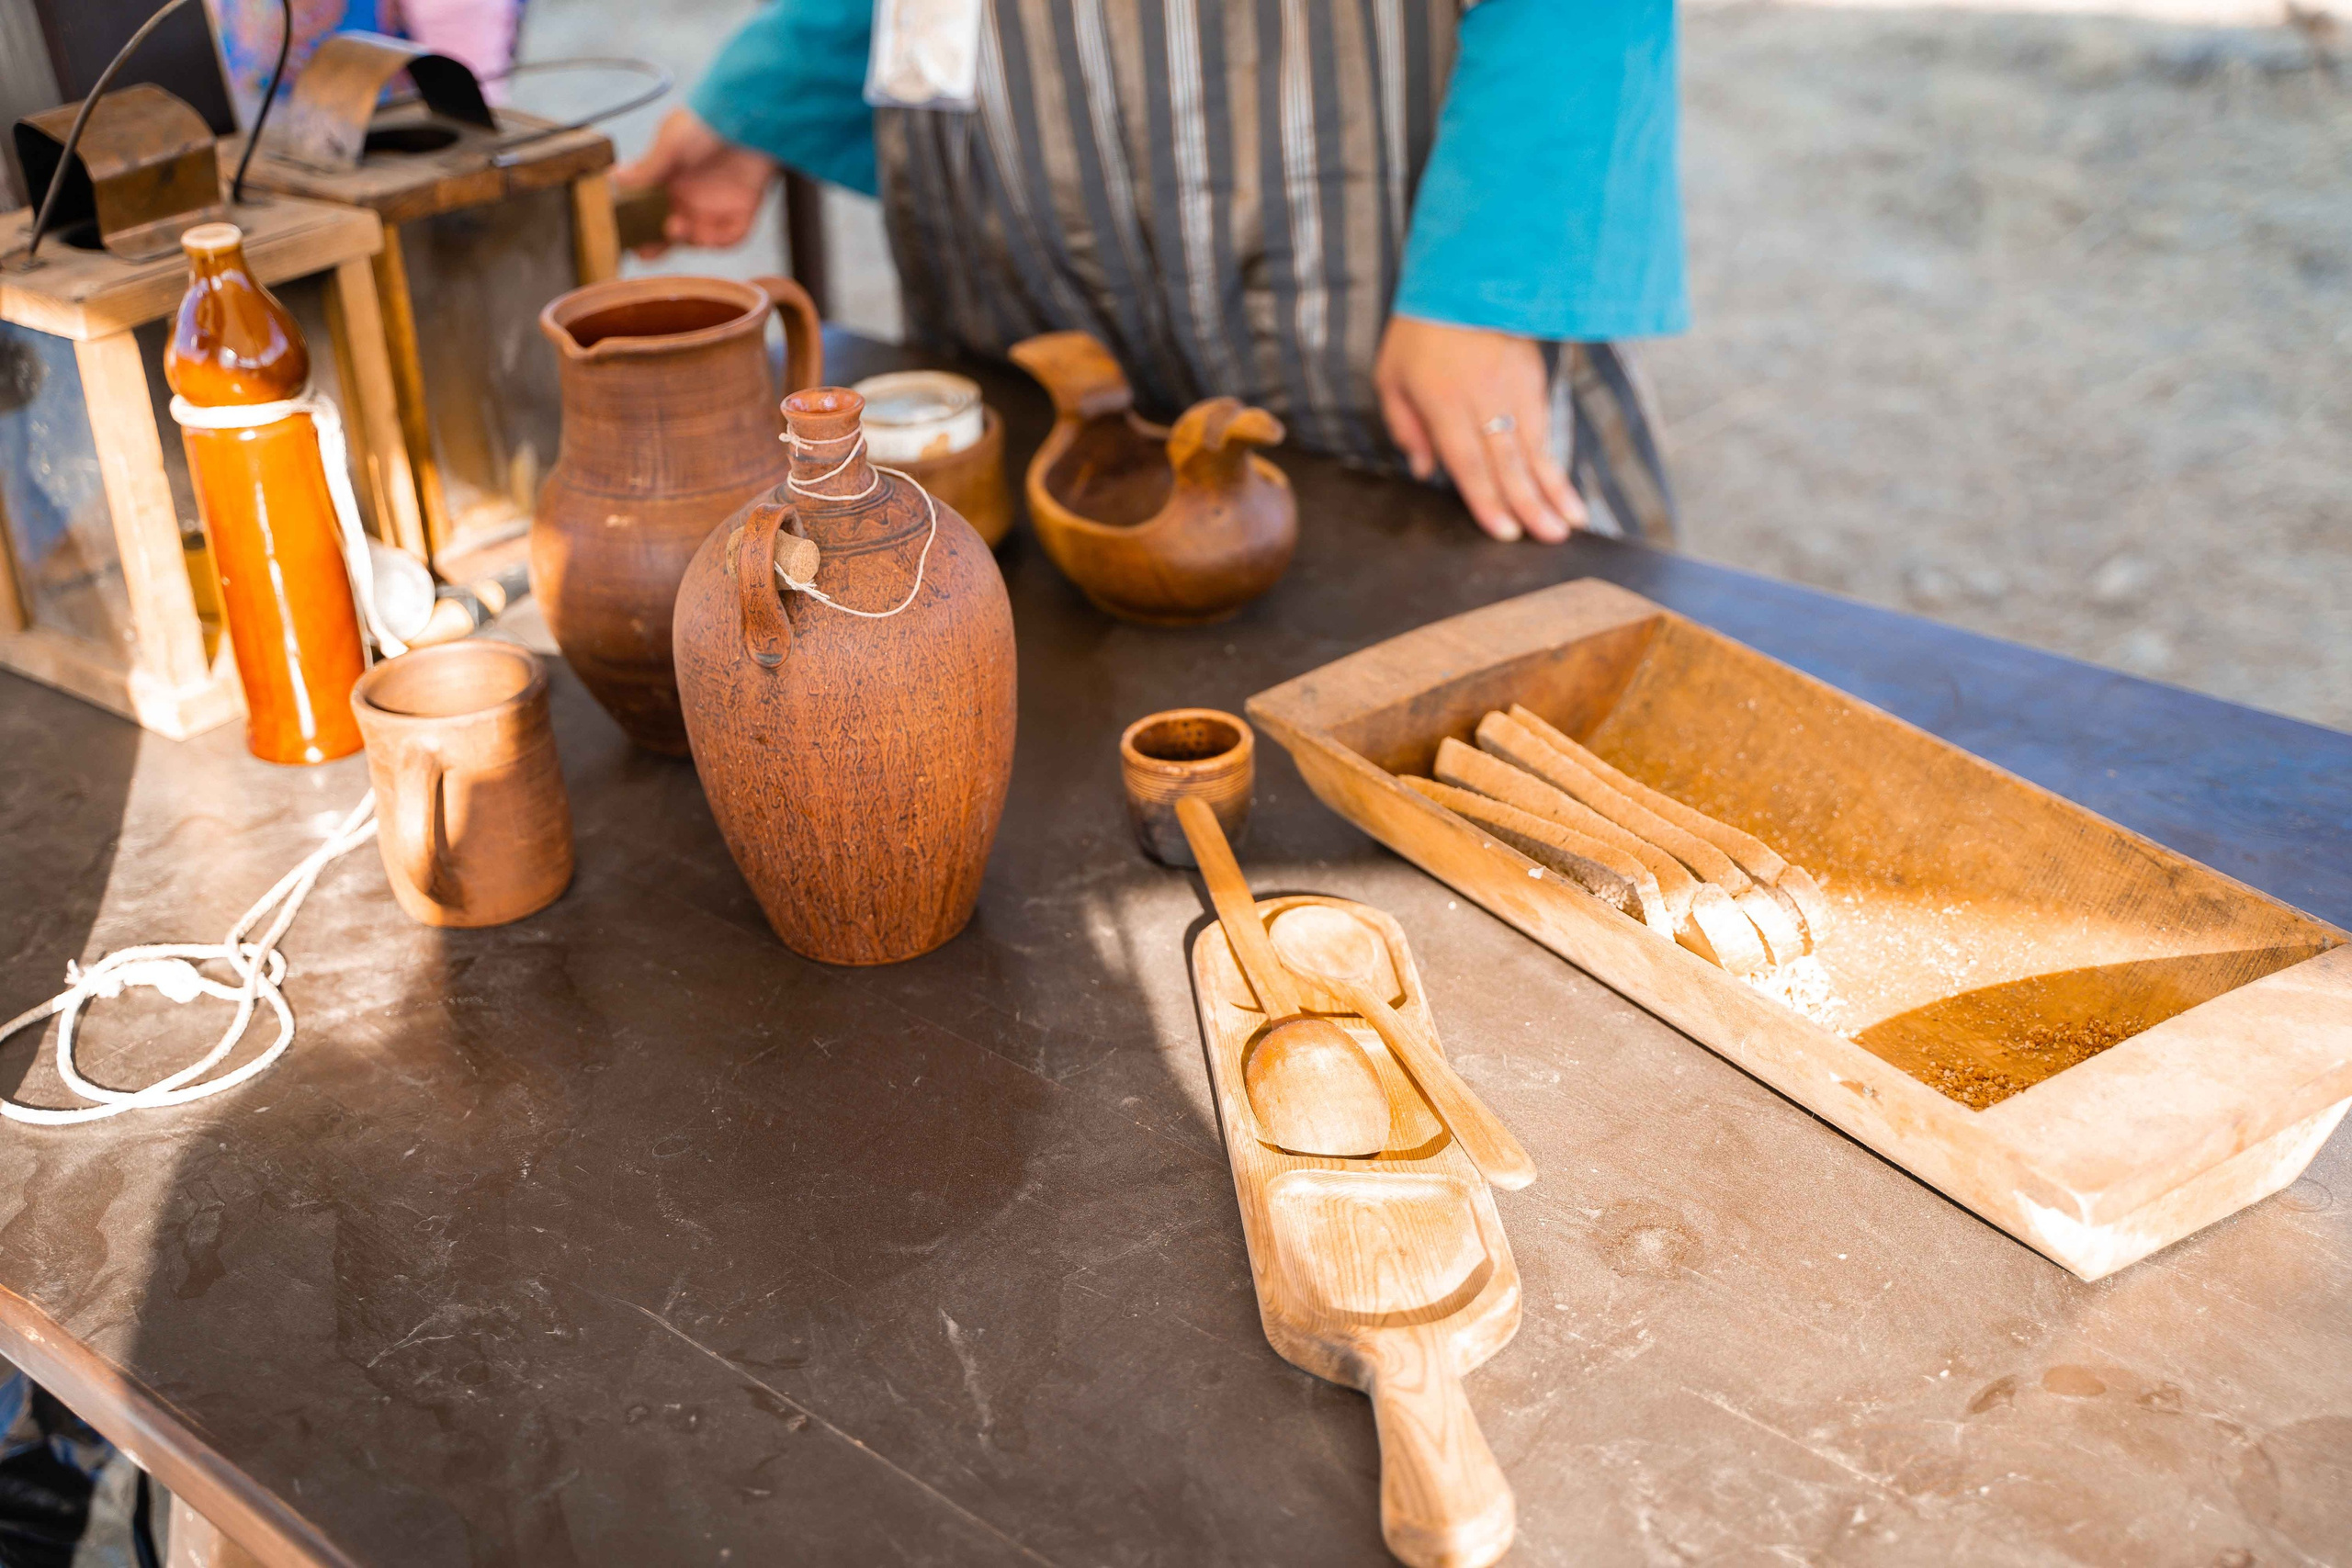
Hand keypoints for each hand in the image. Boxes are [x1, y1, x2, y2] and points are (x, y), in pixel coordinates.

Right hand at [612, 109, 778, 255]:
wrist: (750, 118)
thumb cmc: (707, 123)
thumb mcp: (671, 144)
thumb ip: (646, 167)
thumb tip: (614, 179)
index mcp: (668, 179)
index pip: (647, 210)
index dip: (637, 228)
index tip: (626, 240)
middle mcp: (690, 195)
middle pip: (670, 232)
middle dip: (657, 245)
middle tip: (646, 250)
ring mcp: (716, 204)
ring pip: (699, 237)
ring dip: (687, 240)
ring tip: (676, 227)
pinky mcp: (743, 209)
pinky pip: (733, 236)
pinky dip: (722, 240)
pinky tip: (708, 236)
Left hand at [1375, 316, 1585, 542]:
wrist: (1466, 275)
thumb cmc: (1419, 332)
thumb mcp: (1391, 375)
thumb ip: (1406, 426)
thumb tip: (1426, 471)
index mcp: (1442, 401)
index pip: (1468, 462)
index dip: (1487, 501)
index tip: (1504, 534)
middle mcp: (1483, 398)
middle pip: (1508, 461)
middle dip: (1530, 505)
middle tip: (1550, 540)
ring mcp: (1513, 387)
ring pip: (1535, 448)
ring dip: (1553, 489)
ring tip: (1570, 523)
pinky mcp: (1533, 377)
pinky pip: (1543, 427)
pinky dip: (1554, 460)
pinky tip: (1564, 488)